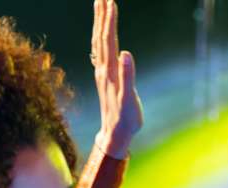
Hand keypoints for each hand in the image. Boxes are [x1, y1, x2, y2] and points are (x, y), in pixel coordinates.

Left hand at [91, 0, 142, 158]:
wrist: (114, 135)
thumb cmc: (125, 119)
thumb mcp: (129, 100)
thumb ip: (128, 76)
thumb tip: (126, 53)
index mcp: (110, 71)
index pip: (109, 40)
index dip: (110, 21)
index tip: (110, 1)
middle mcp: (103, 70)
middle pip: (101, 37)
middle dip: (102, 15)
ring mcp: (102, 73)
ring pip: (99, 43)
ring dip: (100, 23)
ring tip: (100, 6)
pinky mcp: (104, 78)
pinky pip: (100, 52)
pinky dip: (101, 38)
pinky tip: (101, 34)